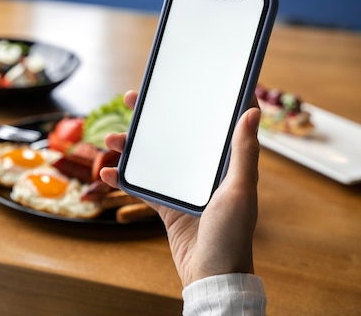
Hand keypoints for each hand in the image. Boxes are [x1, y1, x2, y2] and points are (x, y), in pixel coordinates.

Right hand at [100, 90, 260, 286]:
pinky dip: (123, 179)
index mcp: (222, 163)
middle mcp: (200, 171)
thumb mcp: (240, 190)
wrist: (212, 275)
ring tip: (110, 141)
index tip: (176, 84)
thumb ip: (244, 152)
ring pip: (151, 157)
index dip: (192, 102)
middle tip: (132, 100)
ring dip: (130, 147)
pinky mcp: (166, 205)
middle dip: (150, 118)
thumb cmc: (233, 234)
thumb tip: (253, 111)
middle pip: (173, 135)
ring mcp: (181, 187)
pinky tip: (107, 173)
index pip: (207, 124)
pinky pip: (141, 186)